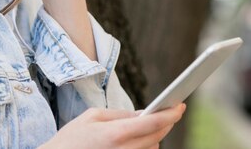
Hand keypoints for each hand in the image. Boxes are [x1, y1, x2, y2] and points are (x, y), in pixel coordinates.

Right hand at [39, 104, 186, 148]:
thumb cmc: (71, 139)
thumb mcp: (92, 117)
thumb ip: (120, 114)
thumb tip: (143, 113)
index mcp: (115, 134)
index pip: (152, 123)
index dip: (170, 114)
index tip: (180, 105)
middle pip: (157, 137)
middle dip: (165, 123)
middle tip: (170, 111)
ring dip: (154, 137)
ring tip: (149, 126)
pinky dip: (145, 147)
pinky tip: (138, 140)